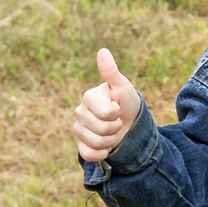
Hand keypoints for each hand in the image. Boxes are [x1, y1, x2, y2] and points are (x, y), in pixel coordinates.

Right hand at [72, 48, 143, 163]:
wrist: (129, 121)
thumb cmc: (126, 101)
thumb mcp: (123, 86)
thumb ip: (111, 72)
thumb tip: (102, 51)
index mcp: (88, 97)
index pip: (105, 113)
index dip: (116, 112)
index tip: (118, 106)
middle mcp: (79, 112)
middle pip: (101, 129)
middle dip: (115, 127)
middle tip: (117, 120)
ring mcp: (78, 129)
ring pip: (96, 143)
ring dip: (110, 139)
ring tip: (112, 130)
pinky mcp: (80, 145)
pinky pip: (89, 155)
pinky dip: (102, 153)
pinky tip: (106, 144)